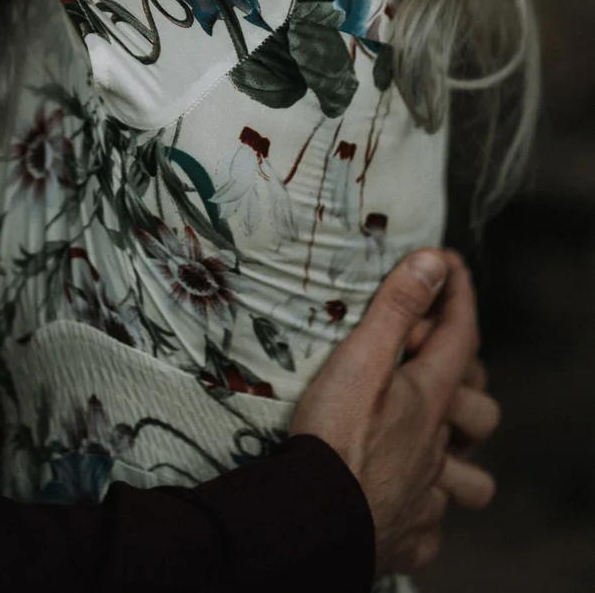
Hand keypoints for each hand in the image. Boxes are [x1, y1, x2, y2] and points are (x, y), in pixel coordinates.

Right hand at [290, 249, 485, 576]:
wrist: (314, 523)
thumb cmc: (333, 439)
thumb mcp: (360, 359)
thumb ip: (396, 309)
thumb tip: (433, 262)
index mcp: (429, 400)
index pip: (461, 335)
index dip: (458, 293)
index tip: (450, 261)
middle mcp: (438, 448)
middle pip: (481, 412)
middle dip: (466, 381)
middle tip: (427, 360)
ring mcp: (427, 495)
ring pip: (472, 481)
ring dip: (460, 459)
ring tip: (431, 443)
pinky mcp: (408, 536)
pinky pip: (432, 524)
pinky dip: (425, 508)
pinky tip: (401, 496)